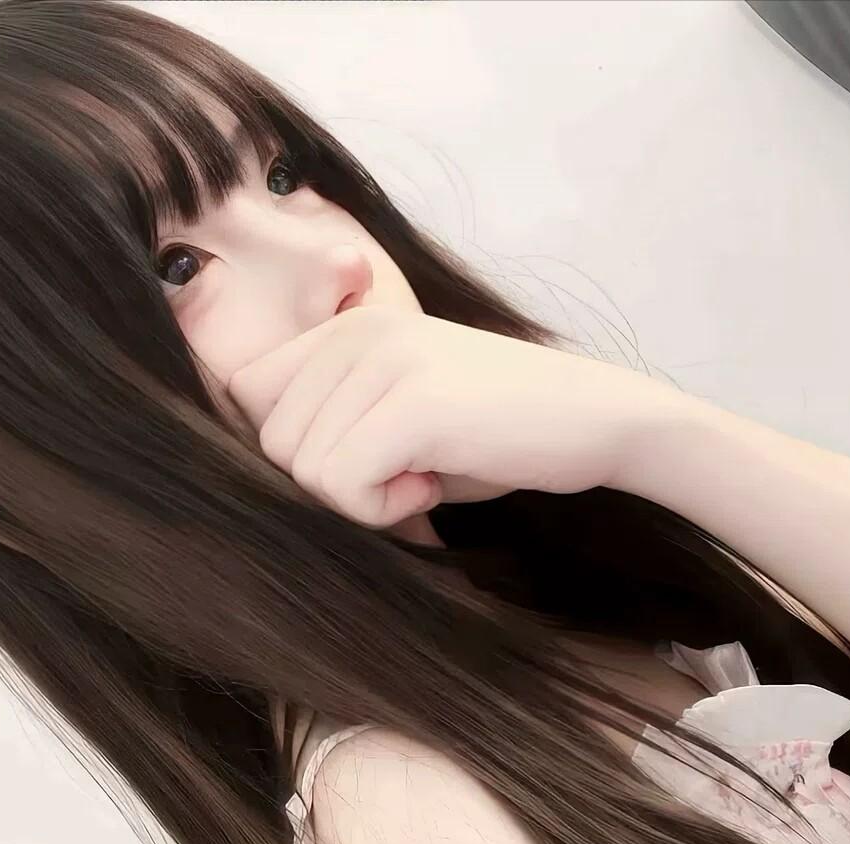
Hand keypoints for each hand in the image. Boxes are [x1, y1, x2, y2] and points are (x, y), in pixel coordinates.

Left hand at [226, 305, 683, 527]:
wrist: (600, 420)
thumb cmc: (500, 431)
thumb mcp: (402, 416)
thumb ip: (337, 425)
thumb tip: (263, 478)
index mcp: (350, 327)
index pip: (250, 392)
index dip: (297, 447)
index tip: (364, 459)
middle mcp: (358, 331)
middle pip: (272, 440)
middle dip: (330, 482)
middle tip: (401, 475)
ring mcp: (385, 361)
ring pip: (302, 468)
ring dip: (360, 498)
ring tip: (424, 475)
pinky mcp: (414, 404)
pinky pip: (341, 485)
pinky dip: (382, 509)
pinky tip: (432, 487)